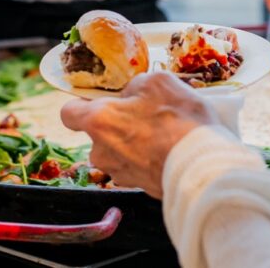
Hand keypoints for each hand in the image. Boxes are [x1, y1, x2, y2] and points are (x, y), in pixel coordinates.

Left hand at [60, 73, 219, 197]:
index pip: (69, 113)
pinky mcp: (137, 187)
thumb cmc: (178, 120)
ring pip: (118, 150)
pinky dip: (147, 158)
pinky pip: (136, 166)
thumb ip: (136, 85)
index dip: (82, 104)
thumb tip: (131, 94)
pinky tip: (169, 150)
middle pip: (99, 133)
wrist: (200, 166)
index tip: (102, 100)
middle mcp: (100, 151)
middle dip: (119, 123)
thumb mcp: (159, 82)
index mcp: (99, 121)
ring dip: (135, 141)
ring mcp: (118, 173)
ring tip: (164, 133)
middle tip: (147, 113)